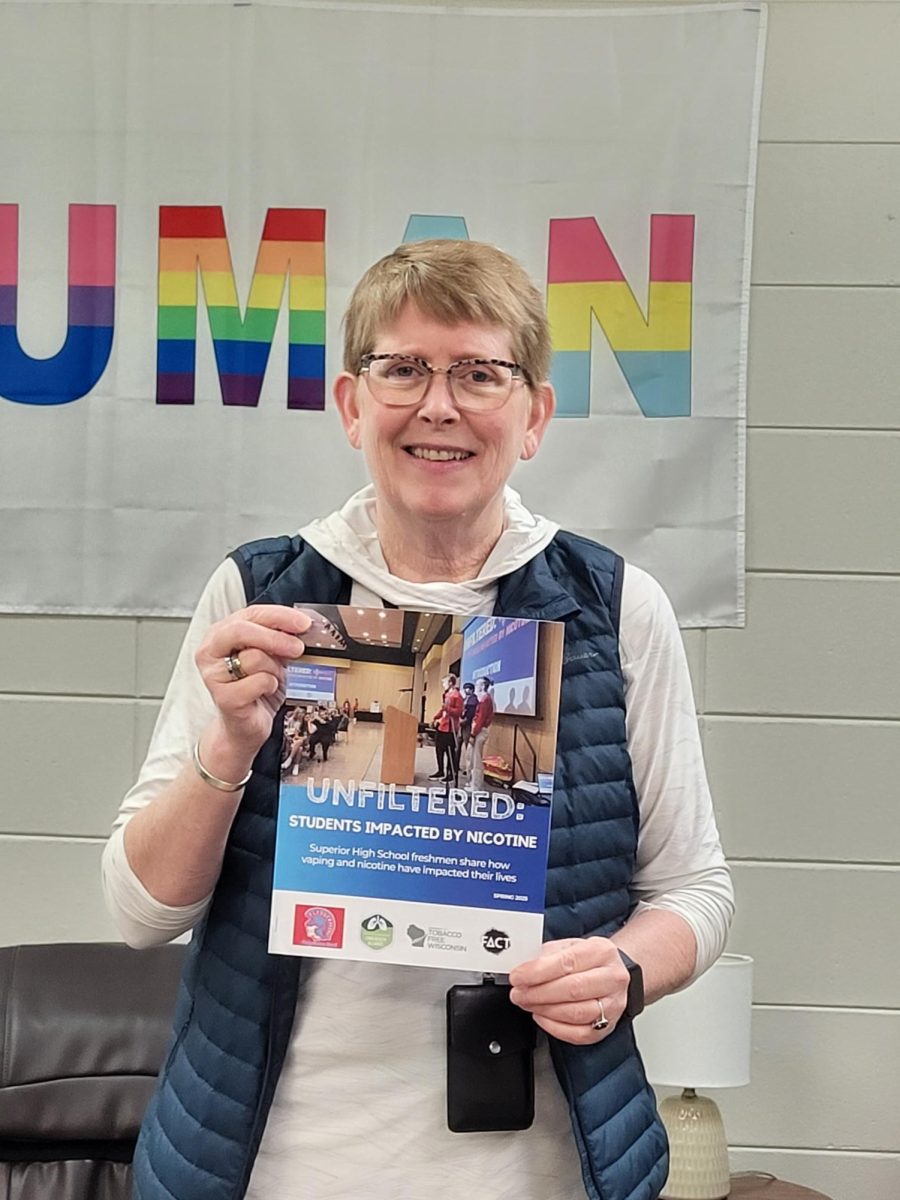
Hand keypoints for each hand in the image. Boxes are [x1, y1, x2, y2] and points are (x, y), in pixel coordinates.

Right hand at [194, 604, 310, 763]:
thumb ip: (280, 637)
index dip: (280, 616)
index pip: (251, 613)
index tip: (304, 622)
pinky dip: (271, 686)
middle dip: (275, 637)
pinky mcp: (224, 697)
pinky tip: (265, 692)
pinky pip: (259, 681)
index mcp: (220, 633)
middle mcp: (210, 651)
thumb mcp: (271, 656)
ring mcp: (213, 675)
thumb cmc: (256, 688)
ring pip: (253, 657)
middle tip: (298, 647)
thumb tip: (303, 624)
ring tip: (273, 678)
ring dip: (274, 669)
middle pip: (242, 630)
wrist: (245, 726)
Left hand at [508, 936, 629, 1045]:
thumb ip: (546, 955)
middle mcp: (612, 978)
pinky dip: (555, 1028)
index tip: (517, 976)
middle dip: (538, 993)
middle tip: (518, 993)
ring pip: (576, 1013)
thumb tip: (523, 968)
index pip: (567, 962)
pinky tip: (541, 1016)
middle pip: (573, 989)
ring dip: (544, 1010)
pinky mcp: (608, 1027)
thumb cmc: (588, 959)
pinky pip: (579, 1034)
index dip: (538, 971)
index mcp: (601, 951)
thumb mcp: (568, 946)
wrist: (612, 973)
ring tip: (527, 1003)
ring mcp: (613, 1005)